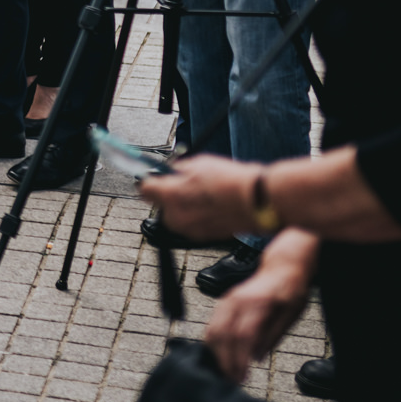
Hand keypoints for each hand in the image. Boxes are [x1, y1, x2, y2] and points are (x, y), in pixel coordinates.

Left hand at [138, 154, 258, 240]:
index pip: (144, 189)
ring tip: (203, 196)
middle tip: (184, 185)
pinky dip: (196, 217)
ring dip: (182, 207)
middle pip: (160, 205)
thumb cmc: (230, 181)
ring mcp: (189, 229)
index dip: (149, 181)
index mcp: (171, 195)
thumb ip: (178, 169)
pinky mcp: (202, 237)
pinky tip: (211, 207)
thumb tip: (171, 171)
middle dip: (168, 196)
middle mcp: (176, 216)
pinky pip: (191, 225)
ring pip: (175, 217)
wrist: (256, 202)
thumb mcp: (198, 164)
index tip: (154, 178)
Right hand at [203, 233, 317, 382]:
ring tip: (224, 371)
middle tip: (231, 380)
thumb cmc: (290, 291)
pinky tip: (218, 355)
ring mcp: (227, 299)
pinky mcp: (224, 302)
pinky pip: (212, 323)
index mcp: (257, 303)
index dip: (240, 358)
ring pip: (213, 328)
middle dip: (225, 359)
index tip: (242, 376)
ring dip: (216, 352)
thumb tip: (256, 357)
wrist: (282, 267)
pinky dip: (212, 341)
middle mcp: (237, 300)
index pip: (243, 335)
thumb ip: (272, 335)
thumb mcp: (291, 314)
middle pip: (223, 334)